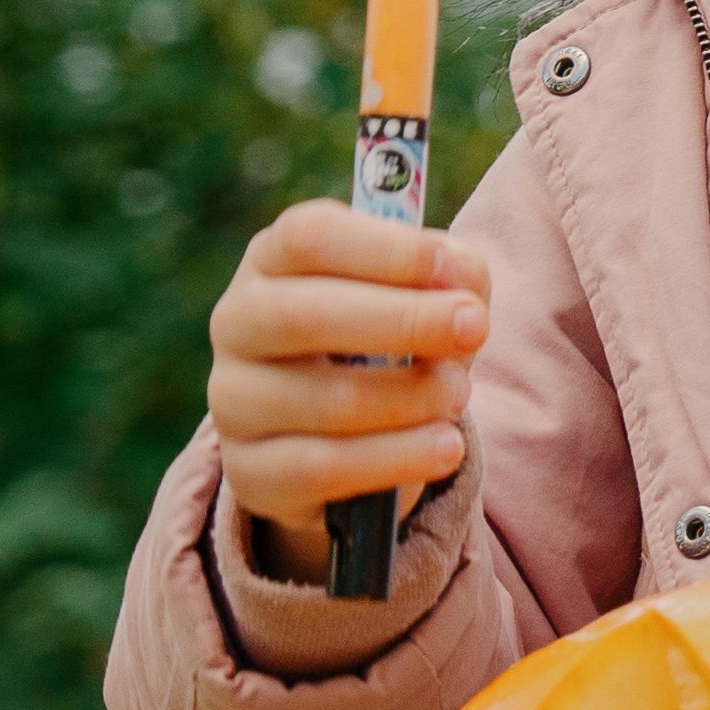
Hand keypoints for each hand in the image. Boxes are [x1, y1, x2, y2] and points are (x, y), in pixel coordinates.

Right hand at [207, 198, 489, 577]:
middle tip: (474, 329)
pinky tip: (445, 448)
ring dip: (412, 398)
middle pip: (304, 315)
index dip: (384, 250)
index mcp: (273, 260)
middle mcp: (238, 324)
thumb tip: (460, 286)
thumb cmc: (390, 340)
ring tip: (461, 396)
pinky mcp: (251, 473)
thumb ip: (453, 273)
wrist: (345, 438)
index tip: (448, 268)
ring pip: (325, 400)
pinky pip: (324, 468)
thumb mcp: (426, 293)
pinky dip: (398, 457)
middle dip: (403, 321)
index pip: (307, 237)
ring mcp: (234, 402)